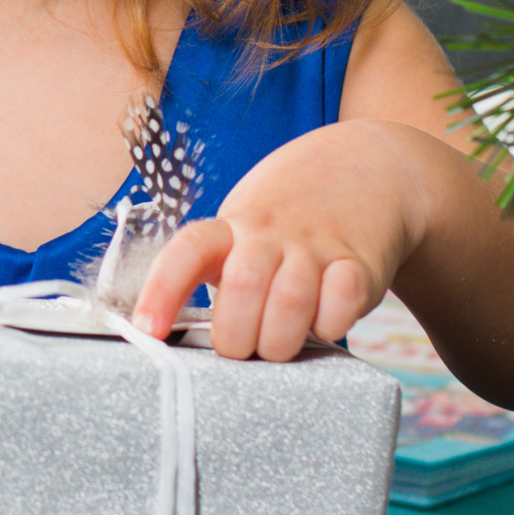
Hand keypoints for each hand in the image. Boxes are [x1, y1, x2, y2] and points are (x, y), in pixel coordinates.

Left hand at [131, 120, 450, 361]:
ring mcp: (316, 246)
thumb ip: (220, 272)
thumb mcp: (243, 229)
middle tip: (243, 346)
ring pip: (290, 303)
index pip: (185, 253)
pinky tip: (325, 321)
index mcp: (230, 227)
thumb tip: (183, 335)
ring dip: (280, 340)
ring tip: (279, 343)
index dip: (161, 292)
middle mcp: (270, 233)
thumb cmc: (287, 218)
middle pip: (242, 289)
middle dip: (236, 338)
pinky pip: (342, 304)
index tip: (146, 331)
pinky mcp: (360, 263)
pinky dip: (331, 325)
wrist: (367, 168)